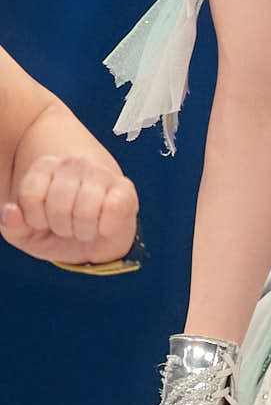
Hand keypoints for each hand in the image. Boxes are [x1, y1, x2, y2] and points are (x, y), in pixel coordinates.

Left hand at [0, 155, 138, 264]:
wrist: (95, 240)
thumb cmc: (59, 231)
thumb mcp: (27, 234)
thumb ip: (13, 225)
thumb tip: (11, 211)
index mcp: (46, 167)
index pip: (31, 194)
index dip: (35, 218)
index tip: (42, 221)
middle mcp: (74, 163)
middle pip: (58, 204)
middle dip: (61, 226)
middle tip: (67, 226)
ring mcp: (102, 173)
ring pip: (86, 208)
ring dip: (83, 230)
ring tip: (84, 227)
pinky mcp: (125, 188)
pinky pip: (114, 208)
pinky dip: (106, 227)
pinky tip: (104, 226)